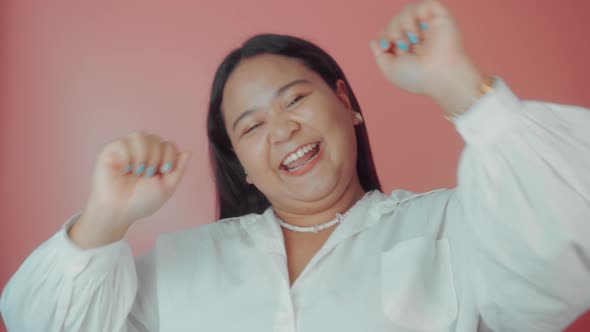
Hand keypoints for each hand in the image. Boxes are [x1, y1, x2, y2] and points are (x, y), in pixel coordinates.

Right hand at [70, 131, 190, 247]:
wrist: (119, 210)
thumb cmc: (141, 201)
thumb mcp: (167, 187)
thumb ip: (179, 169)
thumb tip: (188, 152)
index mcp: (156, 159)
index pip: (169, 145)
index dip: (169, 157)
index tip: (163, 172)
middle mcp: (142, 151)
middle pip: (156, 138)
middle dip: (156, 158)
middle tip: (147, 175)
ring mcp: (126, 149)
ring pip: (140, 135)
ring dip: (143, 156)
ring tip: (137, 172)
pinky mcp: (111, 150)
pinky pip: (123, 142)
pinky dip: (127, 157)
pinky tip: (123, 169)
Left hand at [369, 0, 483, 114]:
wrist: (439, 75)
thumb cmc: (417, 77)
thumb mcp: (390, 70)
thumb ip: (380, 55)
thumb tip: (374, 41)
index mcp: (409, 48)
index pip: (390, 31)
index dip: (384, 35)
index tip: (387, 46)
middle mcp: (420, 35)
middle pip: (395, 20)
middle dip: (392, 31)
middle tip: (403, 46)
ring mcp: (430, 26)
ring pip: (407, 10)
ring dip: (402, 24)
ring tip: (411, 40)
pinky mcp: (441, 17)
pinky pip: (425, 4)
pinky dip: (416, 15)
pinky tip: (419, 32)